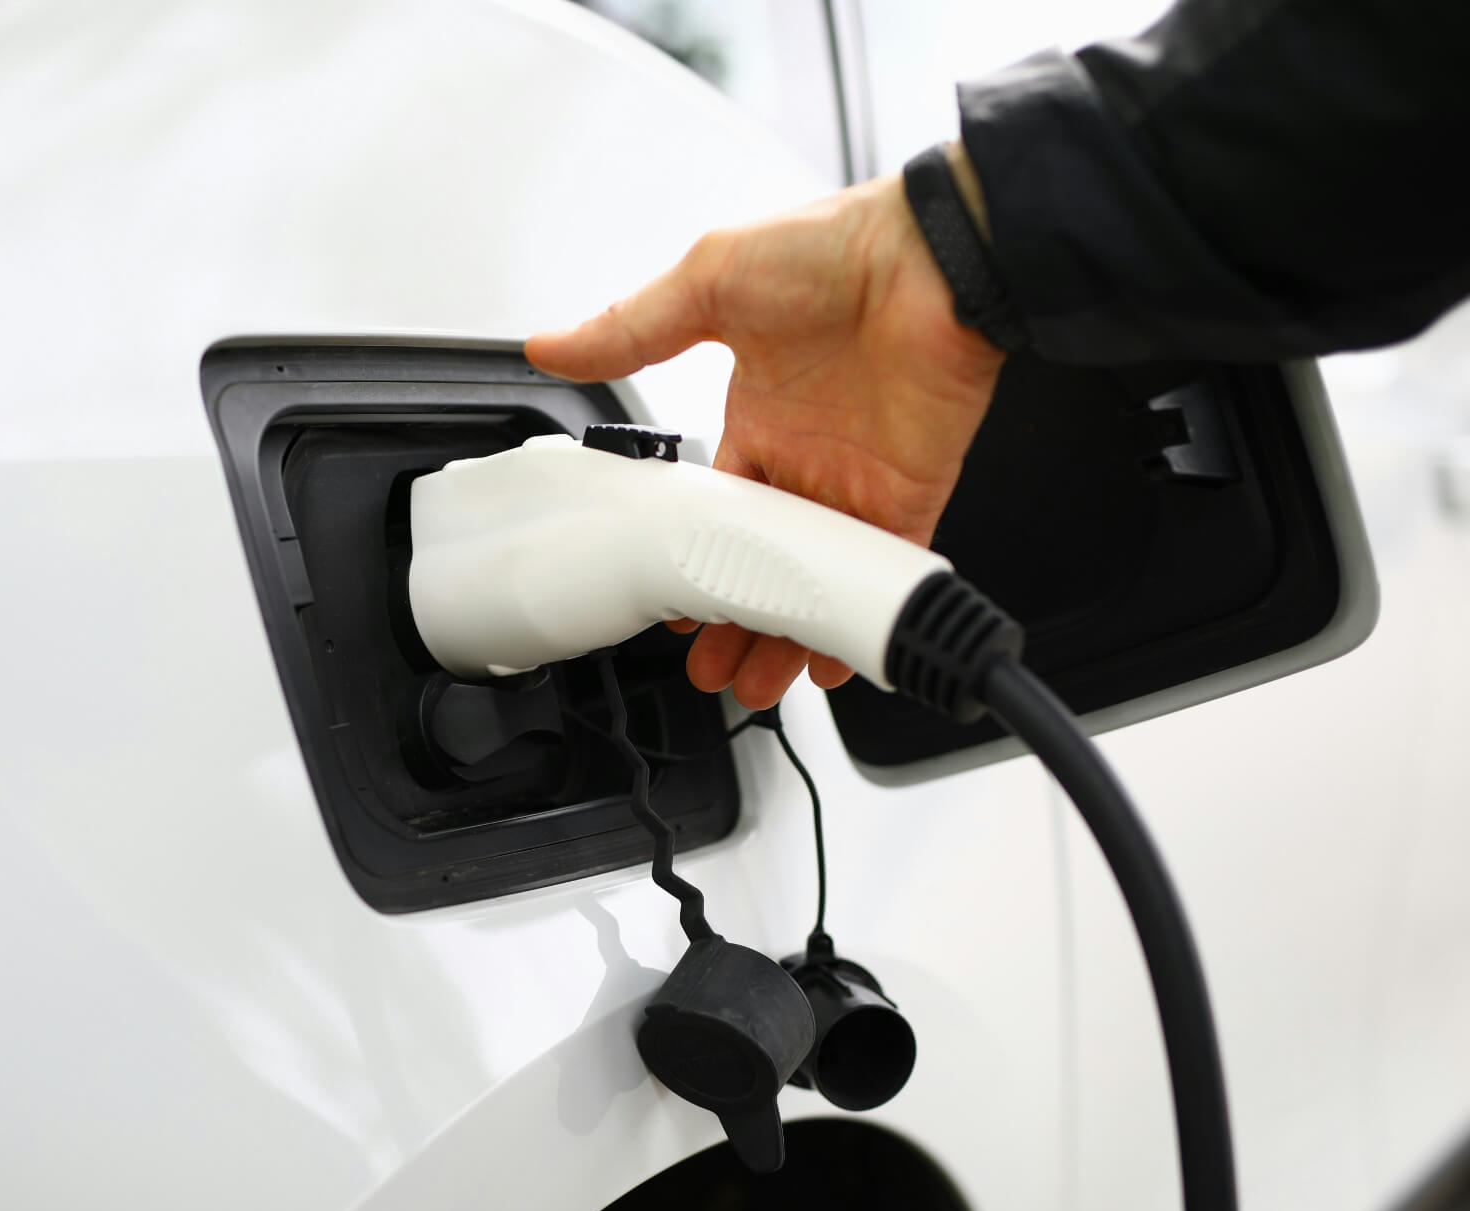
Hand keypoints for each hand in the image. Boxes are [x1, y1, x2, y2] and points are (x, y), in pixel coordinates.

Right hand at [526, 165, 1005, 707]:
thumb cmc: (835, 248)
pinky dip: (855, 620)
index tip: (675, 604)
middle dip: (735, 620)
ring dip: (786, 635)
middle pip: (762, 562)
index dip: (695, 561)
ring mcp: (855, 480)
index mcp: (757, 414)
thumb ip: (630, 329)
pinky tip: (829, 659)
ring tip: (758, 683)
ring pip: (814, 582)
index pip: (716, 511)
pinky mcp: (906, 495)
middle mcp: (805, 456)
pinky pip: (878, 574)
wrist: (936, 252)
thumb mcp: (707, 282)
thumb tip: (552, 345)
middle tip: (711, 667)